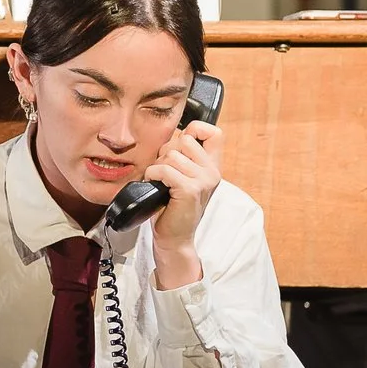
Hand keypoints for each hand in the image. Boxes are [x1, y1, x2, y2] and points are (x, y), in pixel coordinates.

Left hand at [145, 117, 220, 287]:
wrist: (174, 237)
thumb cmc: (172, 206)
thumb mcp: (183, 176)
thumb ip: (183, 156)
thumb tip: (173, 134)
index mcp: (212, 166)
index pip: (214, 132)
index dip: (195, 130)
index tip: (181, 145)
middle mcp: (212, 171)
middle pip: (184, 139)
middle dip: (167, 152)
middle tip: (165, 173)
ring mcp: (203, 180)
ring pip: (171, 155)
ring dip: (158, 167)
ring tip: (160, 183)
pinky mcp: (190, 189)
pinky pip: (164, 169)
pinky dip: (153, 176)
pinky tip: (156, 187)